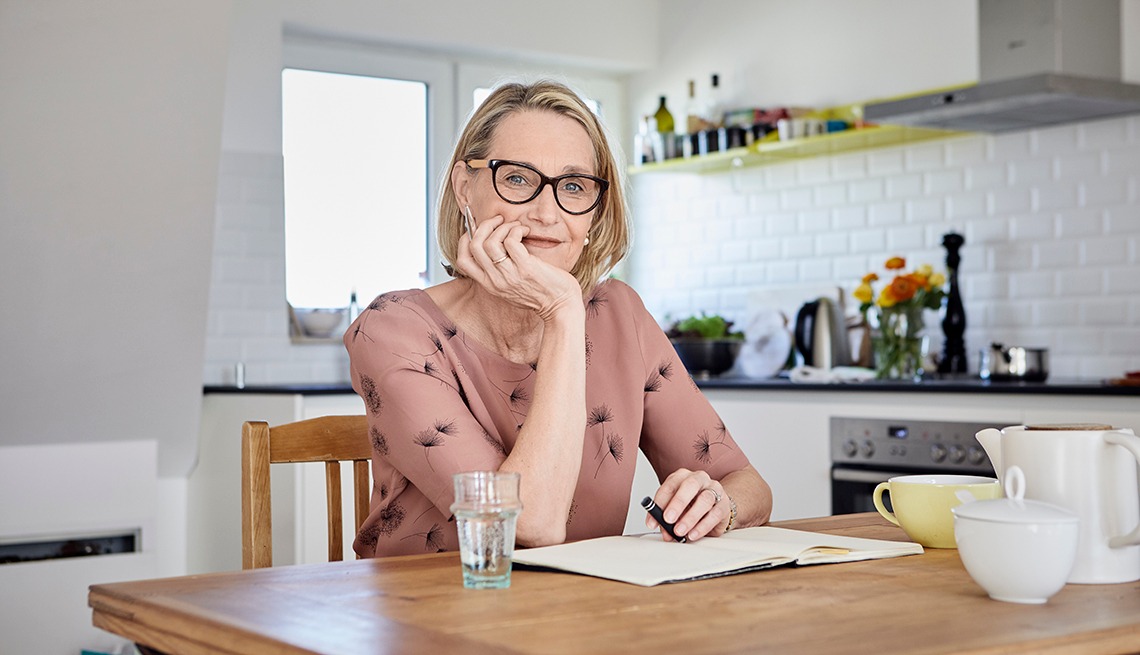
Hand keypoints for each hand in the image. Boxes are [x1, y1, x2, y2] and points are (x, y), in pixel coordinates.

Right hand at [455, 214, 579, 320]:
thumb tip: (494, 245)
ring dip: (504, 227)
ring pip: (490, 241)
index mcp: (489, 285)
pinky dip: (517, 230)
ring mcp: (509, 274)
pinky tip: (526, 232)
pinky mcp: (525, 267)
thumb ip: (500, 272)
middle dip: (485, 226)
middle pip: (474, 246)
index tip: (481, 230)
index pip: (463, 261)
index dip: (466, 239)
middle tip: (499, 220)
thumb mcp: (512, 287)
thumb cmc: (541, 294)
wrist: (560, 307)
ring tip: (517, 227)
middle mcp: (495, 280)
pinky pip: (511, 240)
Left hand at [644, 468, 727, 541]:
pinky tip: (693, 534)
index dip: (659, 504)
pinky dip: (702, 526)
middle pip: (690, 485)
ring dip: (690, 517)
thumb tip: (665, 532)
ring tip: (679, 531)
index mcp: (682, 476)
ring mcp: (714, 489)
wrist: (715, 508)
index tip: (652, 521)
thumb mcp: (676, 510)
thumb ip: (668, 519)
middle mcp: (699, 479)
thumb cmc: (692, 506)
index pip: (670, 485)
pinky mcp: (724, 504)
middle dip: (677, 503)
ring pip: (705, 499)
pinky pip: (715, 514)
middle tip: (667, 520)